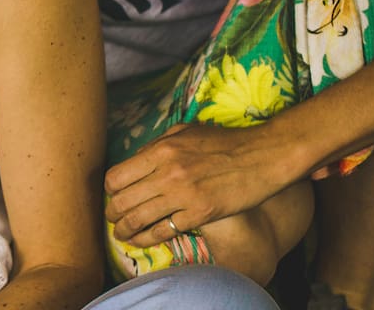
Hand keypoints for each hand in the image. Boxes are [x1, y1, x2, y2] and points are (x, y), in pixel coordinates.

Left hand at [104, 123, 287, 246]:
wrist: (263, 156)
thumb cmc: (224, 141)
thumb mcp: (184, 132)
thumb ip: (157, 145)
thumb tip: (135, 160)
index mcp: (160, 151)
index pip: (117, 177)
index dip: (111, 190)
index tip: (113, 195)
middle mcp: (167, 173)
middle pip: (123, 201)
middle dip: (113, 214)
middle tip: (112, 219)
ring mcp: (184, 195)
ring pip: (139, 220)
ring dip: (125, 231)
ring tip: (121, 235)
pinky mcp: (201, 213)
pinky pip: (164, 231)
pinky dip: (148, 239)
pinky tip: (142, 241)